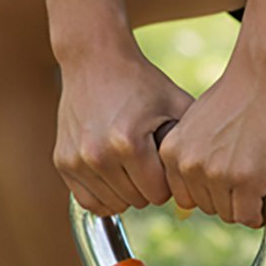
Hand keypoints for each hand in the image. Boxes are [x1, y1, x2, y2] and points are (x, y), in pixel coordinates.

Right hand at [55, 47, 193, 216]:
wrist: (94, 60)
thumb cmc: (141, 83)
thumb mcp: (176, 103)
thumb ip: (193, 141)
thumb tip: (202, 181)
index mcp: (129, 143)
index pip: (159, 194)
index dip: (167, 180)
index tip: (164, 159)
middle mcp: (98, 155)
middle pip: (137, 201)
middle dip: (147, 185)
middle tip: (147, 159)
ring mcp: (76, 160)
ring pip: (113, 205)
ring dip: (126, 191)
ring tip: (130, 164)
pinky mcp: (62, 162)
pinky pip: (88, 202)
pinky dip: (104, 195)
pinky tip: (112, 175)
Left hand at [159, 59, 265, 227]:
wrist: (264, 75)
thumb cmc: (237, 95)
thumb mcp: (197, 124)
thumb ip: (192, 153)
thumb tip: (201, 188)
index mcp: (171, 152)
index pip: (185, 196)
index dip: (209, 190)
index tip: (225, 177)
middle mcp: (188, 165)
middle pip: (207, 207)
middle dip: (228, 196)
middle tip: (246, 173)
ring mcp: (216, 175)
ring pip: (229, 214)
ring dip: (245, 202)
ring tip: (257, 176)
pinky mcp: (246, 181)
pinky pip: (249, 216)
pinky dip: (259, 212)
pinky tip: (265, 191)